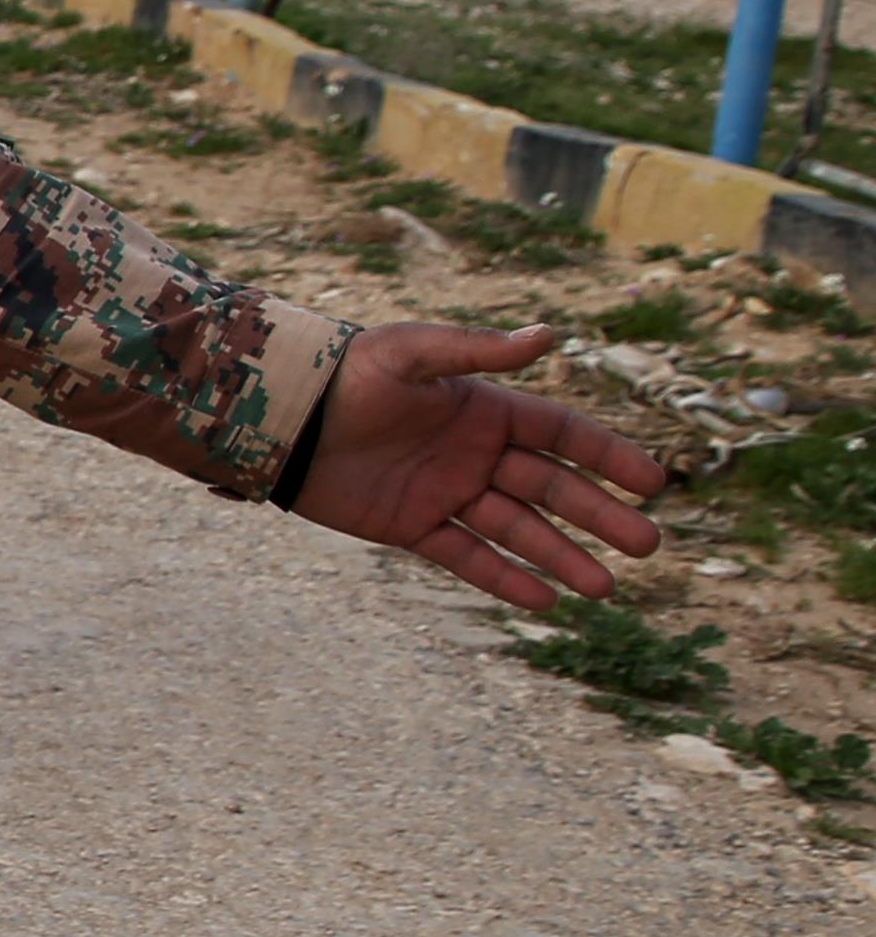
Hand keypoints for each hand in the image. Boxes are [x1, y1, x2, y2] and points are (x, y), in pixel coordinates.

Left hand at [288, 323, 668, 606]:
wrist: (282, 417)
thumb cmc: (347, 374)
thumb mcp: (412, 354)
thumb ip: (477, 350)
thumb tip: (550, 335)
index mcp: (485, 409)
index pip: (563, 435)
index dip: (609, 457)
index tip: (653, 483)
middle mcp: (475, 454)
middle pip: (552, 489)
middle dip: (600, 517)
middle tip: (648, 547)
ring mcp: (446, 493)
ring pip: (518, 531)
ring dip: (563, 558)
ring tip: (608, 589)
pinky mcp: (411, 526)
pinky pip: (466, 558)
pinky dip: (504, 578)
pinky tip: (545, 601)